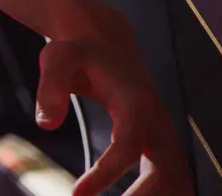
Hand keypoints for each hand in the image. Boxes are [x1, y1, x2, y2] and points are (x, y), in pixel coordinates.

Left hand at [37, 14, 191, 195]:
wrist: (104, 40)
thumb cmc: (77, 50)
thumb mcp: (57, 58)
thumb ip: (50, 88)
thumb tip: (45, 124)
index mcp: (135, 102)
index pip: (127, 146)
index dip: (106, 174)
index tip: (77, 195)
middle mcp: (156, 121)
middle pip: (166, 171)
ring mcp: (162, 133)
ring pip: (176, 178)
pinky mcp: (158, 142)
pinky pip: (169, 177)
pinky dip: (159, 195)